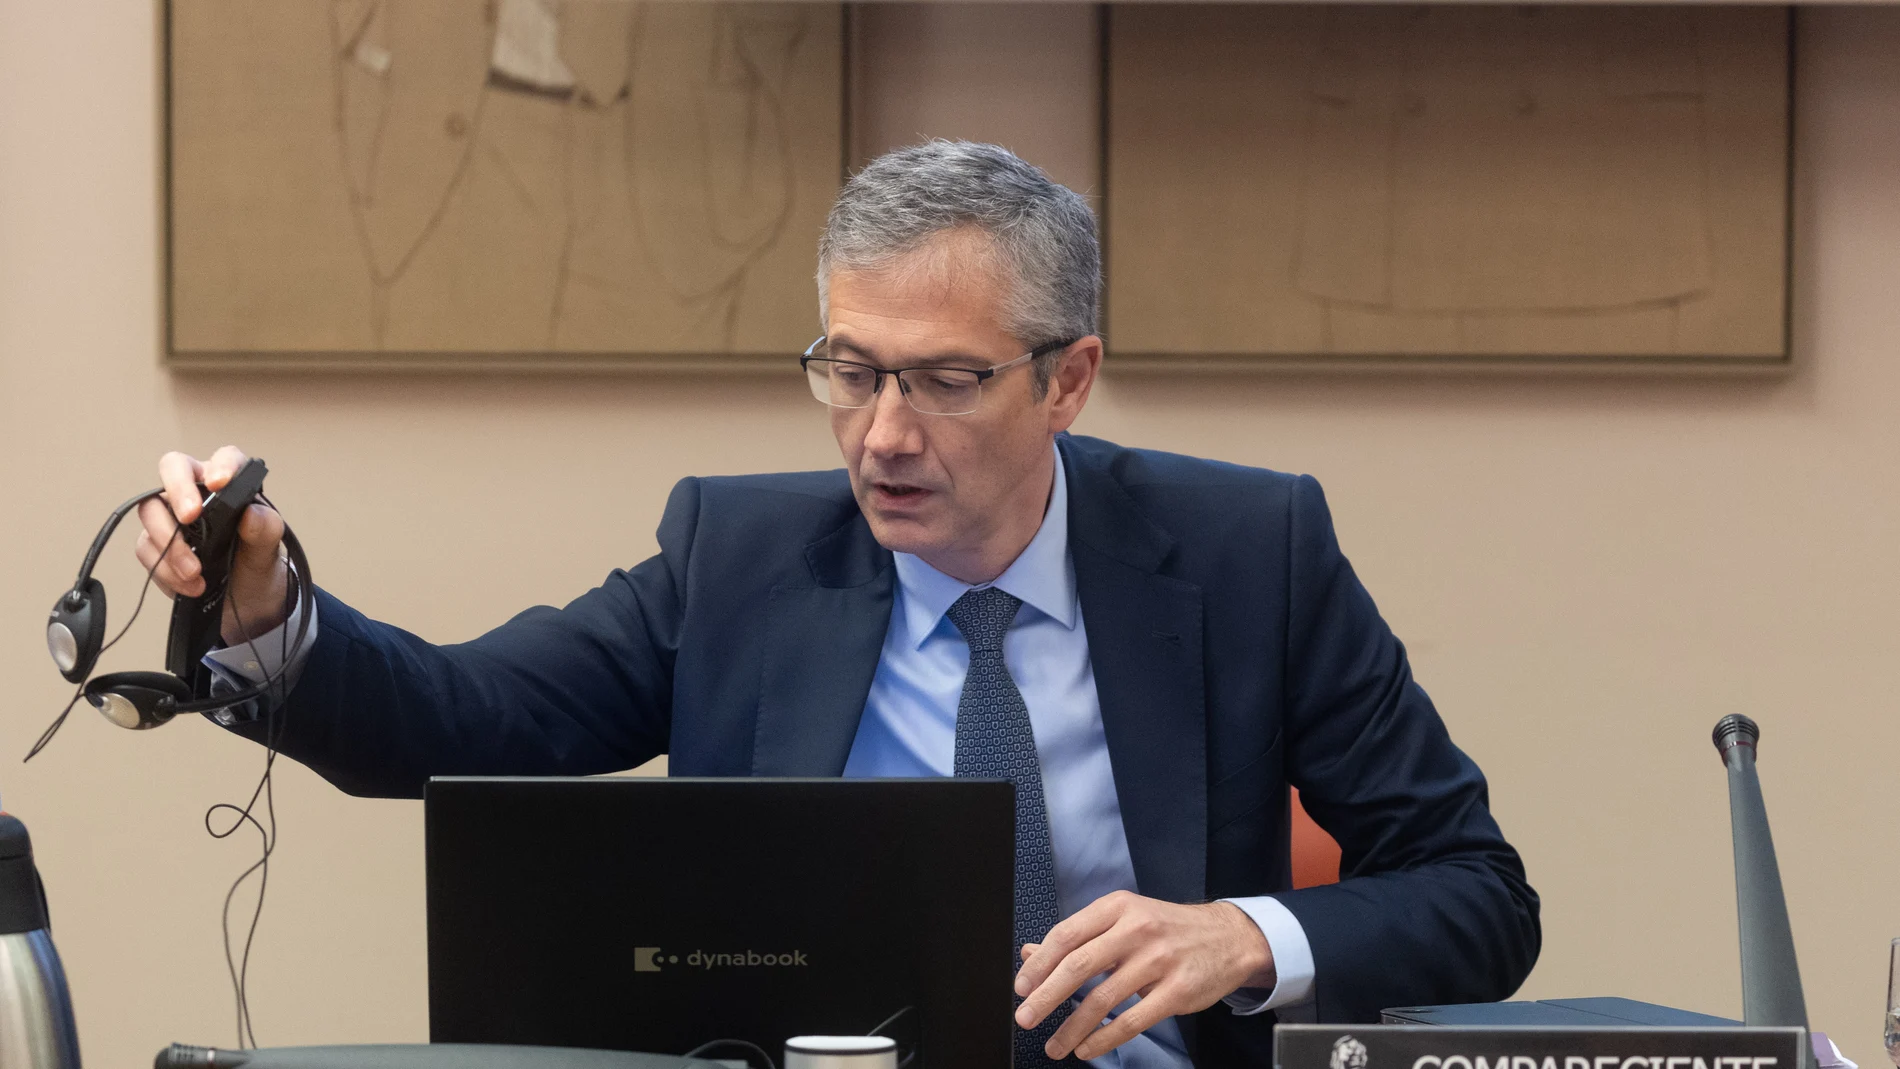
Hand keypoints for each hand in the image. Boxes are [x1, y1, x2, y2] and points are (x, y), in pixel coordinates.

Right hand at [134, 445, 290, 645]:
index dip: (221, 465)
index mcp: (228, 482)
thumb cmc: (255, 558)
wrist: (245, 595)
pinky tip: (191, 584)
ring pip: (151, 511)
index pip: (224, 458)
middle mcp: (196, 491)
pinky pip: (148, 549)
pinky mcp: (156, 543)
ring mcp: (171, 515)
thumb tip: (250, 515)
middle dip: (179, 491)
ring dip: (170, 542)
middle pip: (172, 469)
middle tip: (190, 517)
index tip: (221, 483)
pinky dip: (166, 569)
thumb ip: (265, 528)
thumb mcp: (268, 547)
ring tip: (194, 571)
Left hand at [1014, 891, 1273, 1061]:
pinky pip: (1132, 1020)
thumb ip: (1078, 937)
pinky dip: (1104, 1039)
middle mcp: (1136, 929)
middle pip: (1079, 966)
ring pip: (1102, 999)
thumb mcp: (1123, 920)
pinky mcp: (1177, 991)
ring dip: (1072, 1028)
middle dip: (1046, 997)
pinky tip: (1087, 1048)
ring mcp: (1158, 960)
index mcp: (1118, 908)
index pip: (1067, 934)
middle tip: (1025, 1018)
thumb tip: (1029, 954)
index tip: (1021, 987)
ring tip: (1055, 1046)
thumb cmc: (1168, 929)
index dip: (1039, 964)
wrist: (1228, 937)